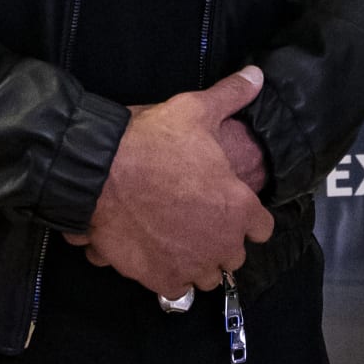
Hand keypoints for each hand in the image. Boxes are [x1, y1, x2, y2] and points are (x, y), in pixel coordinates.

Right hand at [65, 66, 274, 298]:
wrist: (101, 171)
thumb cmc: (153, 140)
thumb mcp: (196, 109)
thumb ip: (231, 96)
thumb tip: (256, 76)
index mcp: (239, 207)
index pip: (262, 227)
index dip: (246, 215)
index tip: (227, 203)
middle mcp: (222, 243)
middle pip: (233, 255)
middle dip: (219, 239)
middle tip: (195, 218)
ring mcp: (191, 264)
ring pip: (206, 274)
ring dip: (196, 260)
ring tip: (175, 238)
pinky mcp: (161, 279)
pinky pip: (175, 288)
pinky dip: (167, 274)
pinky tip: (154, 253)